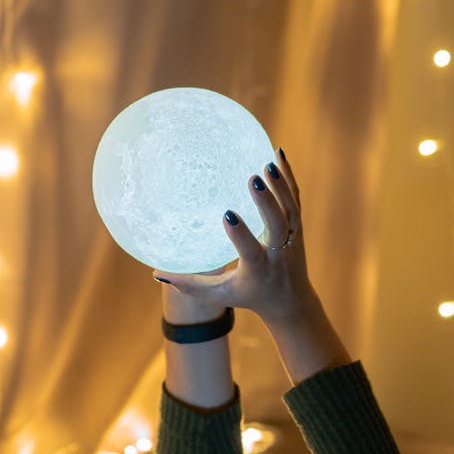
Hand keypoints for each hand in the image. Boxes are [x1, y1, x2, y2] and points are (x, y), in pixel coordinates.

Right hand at [153, 150, 315, 325]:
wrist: (290, 299)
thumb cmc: (249, 294)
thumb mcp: (220, 294)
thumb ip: (190, 285)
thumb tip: (156, 274)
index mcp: (258, 269)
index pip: (251, 252)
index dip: (241, 234)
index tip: (228, 214)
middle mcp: (278, 252)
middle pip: (277, 225)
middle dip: (268, 202)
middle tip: (253, 178)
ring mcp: (292, 236)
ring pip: (290, 209)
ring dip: (280, 185)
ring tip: (268, 162)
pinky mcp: (297, 225)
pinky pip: (294, 198)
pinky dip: (288, 176)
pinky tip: (278, 153)